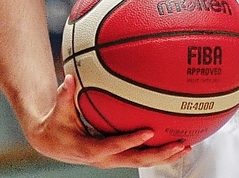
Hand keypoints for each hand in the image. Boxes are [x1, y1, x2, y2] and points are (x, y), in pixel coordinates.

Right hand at [23, 73, 191, 168]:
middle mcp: (104, 158)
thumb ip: (65, 95)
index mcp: (89, 149)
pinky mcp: (117, 156)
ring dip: (164, 156)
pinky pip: (140, 155)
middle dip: (159, 154)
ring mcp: (113, 159)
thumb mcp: (58, 110)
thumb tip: (69, 78)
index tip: (149, 132)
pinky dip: (157, 151)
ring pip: (142, 161)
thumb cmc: (56, 123)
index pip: (113, 147)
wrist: (52, 141)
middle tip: (179, 143)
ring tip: (186, 146)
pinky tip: (174, 141)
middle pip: (135, 160)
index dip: (131, 141)